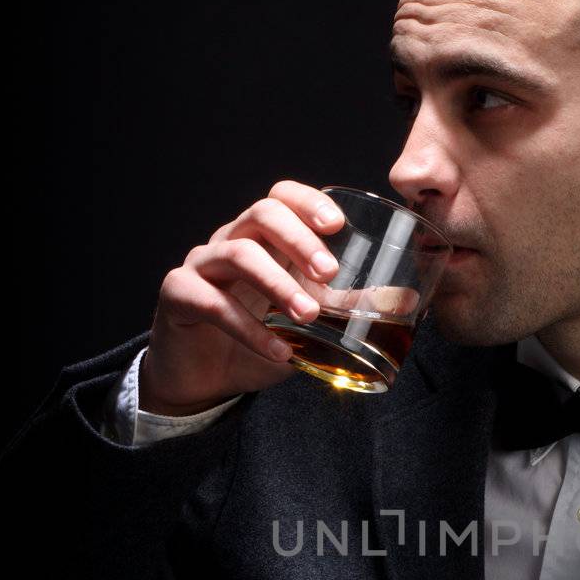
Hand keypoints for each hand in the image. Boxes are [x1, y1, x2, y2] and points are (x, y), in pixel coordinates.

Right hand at [139, 179, 346, 414]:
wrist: (203, 381)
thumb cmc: (255, 344)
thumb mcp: (306, 327)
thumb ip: (342, 308)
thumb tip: (400, 300)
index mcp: (262, 240)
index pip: (281, 199)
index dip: (308, 202)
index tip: (338, 225)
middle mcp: (230, 242)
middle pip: (261, 214)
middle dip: (299, 238)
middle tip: (328, 272)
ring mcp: (201, 266)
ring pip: (239, 253)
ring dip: (278, 283)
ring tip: (308, 315)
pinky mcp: (179, 295)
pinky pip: (214, 304)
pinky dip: (250, 329)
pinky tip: (279, 352)